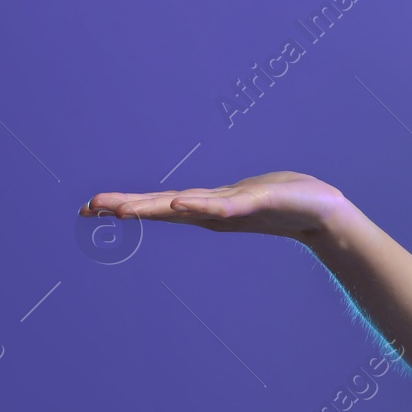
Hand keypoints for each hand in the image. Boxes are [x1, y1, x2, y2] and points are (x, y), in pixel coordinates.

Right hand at [79, 171, 349, 243]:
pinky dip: (201, 206)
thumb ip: (216, 203)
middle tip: (89, 208)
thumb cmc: (283, 201)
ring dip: (155, 208)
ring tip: (122, 210)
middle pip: (163, 207)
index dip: (126, 205)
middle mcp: (213, 210)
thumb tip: (195, 203)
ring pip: (186, 208)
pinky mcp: (255, 203)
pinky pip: (223, 205)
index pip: (160, 204)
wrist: (323, 212)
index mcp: (207, 206)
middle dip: (126, 207)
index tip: (91, 207)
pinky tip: (180, 204)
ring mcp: (232, 208)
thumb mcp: (241, 199)